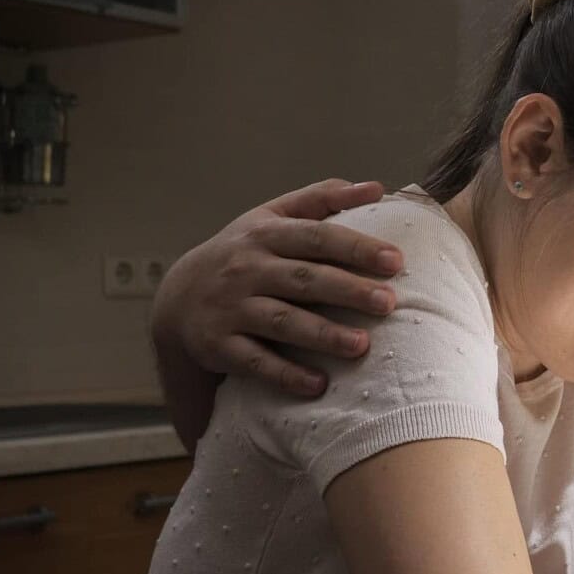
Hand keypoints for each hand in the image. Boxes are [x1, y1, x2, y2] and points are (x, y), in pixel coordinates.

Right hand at [153, 179, 404, 395]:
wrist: (177, 297)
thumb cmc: (245, 253)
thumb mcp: (273, 217)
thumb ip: (322, 199)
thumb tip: (378, 188)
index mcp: (266, 235)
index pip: (316, 237)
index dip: (356, 247)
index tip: (396, 260)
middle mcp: (247, 269)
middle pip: (304, 279)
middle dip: (348, 290)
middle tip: (388, 302)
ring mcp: (232, 308)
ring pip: (282, 322)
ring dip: (323, 335)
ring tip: (362, 345)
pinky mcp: (220, 345)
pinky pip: (256, 362)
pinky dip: (286, 375)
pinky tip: (319, 385)